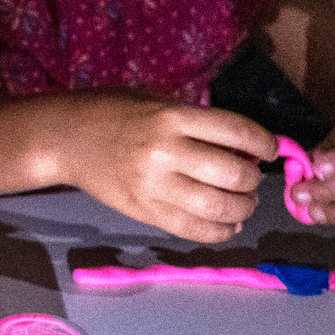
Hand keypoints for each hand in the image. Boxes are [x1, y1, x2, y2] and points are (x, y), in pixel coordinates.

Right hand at [59, 94, 274, 240]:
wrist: (65, 139)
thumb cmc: (114, 114)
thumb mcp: (158, 103)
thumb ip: (199, 124)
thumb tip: (247, 151)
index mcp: (171, 117)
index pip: (237, 131)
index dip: (264, 143)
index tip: (269, 150)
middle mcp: (164, 151)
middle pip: (234, 174)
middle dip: (253, 180)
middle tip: (250, 179)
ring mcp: (153, 185)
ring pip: (219, 207)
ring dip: (243, 208)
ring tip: (241, 202)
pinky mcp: (144, 211)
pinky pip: (194, 230)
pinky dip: (221, 231)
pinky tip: (226, 223)